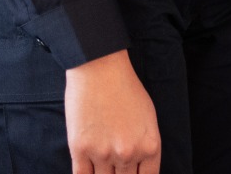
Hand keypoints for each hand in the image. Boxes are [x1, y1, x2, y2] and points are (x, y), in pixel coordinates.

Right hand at [64, 50, 160, 173]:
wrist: (100, 67)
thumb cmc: (126, 88)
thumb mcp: (148, 118)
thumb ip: (146, 147)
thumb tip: (139, 169)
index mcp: (150, 146)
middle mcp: (128, 153)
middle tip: (115, 170)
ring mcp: (103, 153)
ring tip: (102, 165)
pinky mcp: (80, 150)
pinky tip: (88, 172)